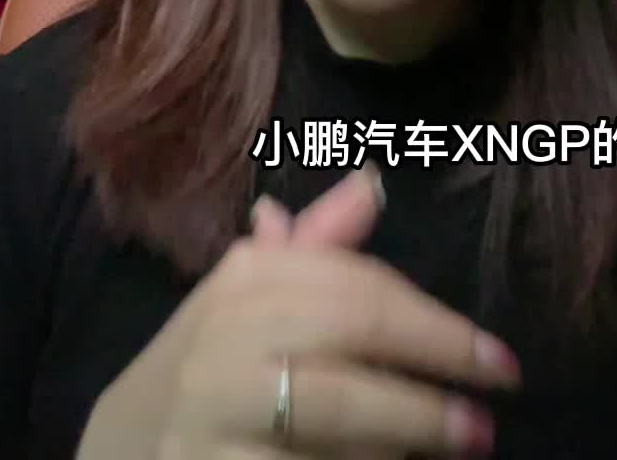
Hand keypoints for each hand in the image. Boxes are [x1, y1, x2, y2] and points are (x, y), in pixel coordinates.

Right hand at [78, 167, 519, 457]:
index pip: (358, 288)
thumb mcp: (254, 296)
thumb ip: (319, 249)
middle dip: (427, 378)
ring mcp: (211, 414)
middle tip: (489, 416)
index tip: (496, 359)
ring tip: (459, 444)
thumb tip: (373, 184)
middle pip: (348, 342)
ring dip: (401, 435)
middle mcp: (224, 337)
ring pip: (328, 420)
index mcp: (245, 278)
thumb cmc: (212, 362)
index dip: (435, 323)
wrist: (120, 451)